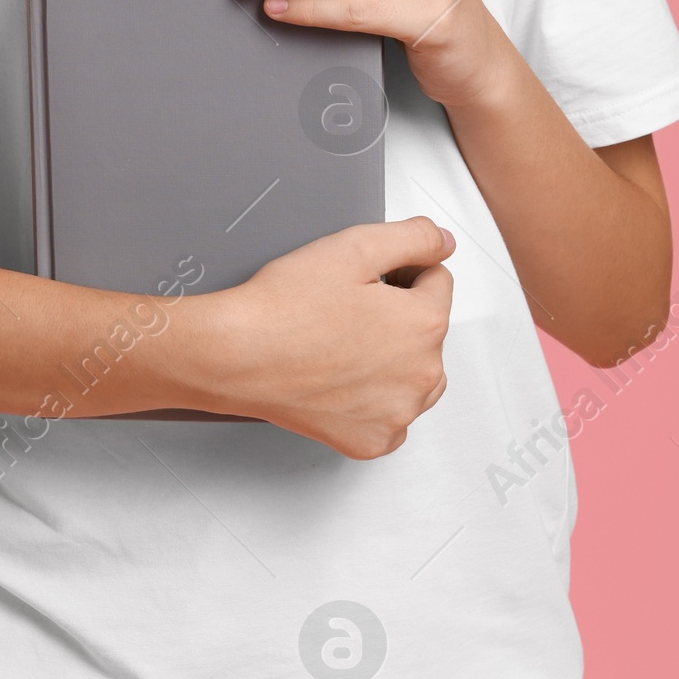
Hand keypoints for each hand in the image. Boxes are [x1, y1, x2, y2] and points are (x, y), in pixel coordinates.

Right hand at [178, 217, 453, 455]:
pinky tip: (340, 377)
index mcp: (424, 325)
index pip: (437, 281)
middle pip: (428, 330)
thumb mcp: (354, 246)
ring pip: (415, 374)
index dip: (400, 270)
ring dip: (393, 357)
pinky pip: (390, 414)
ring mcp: (397, 415)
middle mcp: (422, 376)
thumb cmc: (284, 307)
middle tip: (348, 309)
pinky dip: (373, 398)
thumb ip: (414, 236)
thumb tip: (443, 243)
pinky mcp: (371, 441)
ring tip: (343, 342)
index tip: (367, 279)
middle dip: (399, 314)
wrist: (236, 356)